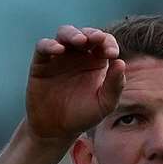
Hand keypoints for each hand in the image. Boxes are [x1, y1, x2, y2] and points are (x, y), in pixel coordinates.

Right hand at [25, 25, 125, 144]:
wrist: (57, 130)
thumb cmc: (83, 116)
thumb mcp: (104, 104)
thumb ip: (115, 85)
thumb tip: (121, 62)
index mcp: (96, 61)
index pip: (104, 42)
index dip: (108, 43)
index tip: (112, 54)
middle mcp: (78, 55)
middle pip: (85, 33)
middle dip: (91, 33)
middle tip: (96, 39)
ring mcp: (59, 57)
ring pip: (64, 33)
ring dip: (72, 34)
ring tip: (80, 40)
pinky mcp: (41, 63)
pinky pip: (44, 46)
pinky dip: (50, 45)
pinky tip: (58, 50)